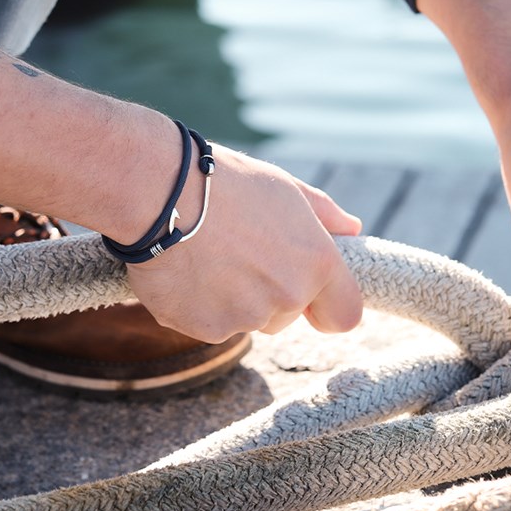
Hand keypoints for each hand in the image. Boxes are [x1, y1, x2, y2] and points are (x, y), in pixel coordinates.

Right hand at [126, 145, 363, 342]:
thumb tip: (352, 228)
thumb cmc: (223, 182)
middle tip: (236, 253)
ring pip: (245, 319)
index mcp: (315, 262)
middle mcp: (287, 296)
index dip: (328, 308)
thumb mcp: (282, 187)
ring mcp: (245, 317)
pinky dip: (196, 304)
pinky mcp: (204, 328)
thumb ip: (323, 214)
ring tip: (204, 255)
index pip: (345, 315)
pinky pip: (207, 323)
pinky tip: (183, 269)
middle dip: (267, 293)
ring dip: (230, 298)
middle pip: (286, 316)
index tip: (312, 299)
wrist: (158, 192)